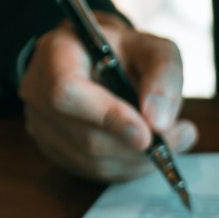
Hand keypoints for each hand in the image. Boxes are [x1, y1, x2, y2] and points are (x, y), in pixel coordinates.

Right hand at [22, 12, 198, 180]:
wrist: (96, 60)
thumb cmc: (123, 51)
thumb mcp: (152, 47)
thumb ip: (163, 73)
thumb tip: (160, 121)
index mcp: (55, 54)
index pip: (67, 92)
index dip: (108, 117)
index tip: (147, 133)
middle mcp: (37, 90)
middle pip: (85, 135)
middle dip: (137, 146)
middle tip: (181, 137)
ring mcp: (41, 124)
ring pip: (90, 160)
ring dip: (137, 160)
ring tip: (173, 142)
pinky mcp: (53, 149)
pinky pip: (91, 170)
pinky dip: (127, 166)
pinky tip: (148, 150)